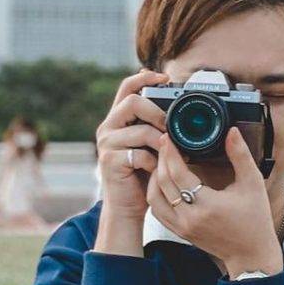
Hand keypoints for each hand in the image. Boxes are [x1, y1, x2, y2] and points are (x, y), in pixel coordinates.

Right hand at [95, 70, 169, 254]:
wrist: (127, 207)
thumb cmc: (141, 176)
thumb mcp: (149, 145)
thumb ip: (154, 126)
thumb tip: (176, 107)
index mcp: (117, 120)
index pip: (127, 87)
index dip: (145, 77)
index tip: (165, 77)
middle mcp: (108, 128)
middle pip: (132, 102)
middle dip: (157, 111)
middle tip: (171, 125)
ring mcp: (107, 145)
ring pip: (140, 130)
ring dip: (161, 141)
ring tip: (170, 152)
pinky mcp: (110, 162)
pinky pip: (140, 154)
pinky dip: (155, 162)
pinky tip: (158, 170)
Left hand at [147, 128, 283, 277]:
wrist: (250, 254)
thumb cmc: (255, 220)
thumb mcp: (252, 184)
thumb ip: (241, 155)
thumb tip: (231, 131)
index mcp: (207, 206)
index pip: (178, 174)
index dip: (170, 153)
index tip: (168, 137)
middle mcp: (190, 218)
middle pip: (162, 183)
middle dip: (161, 160)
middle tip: (164, 143)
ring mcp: (182, 227)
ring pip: (154, 198)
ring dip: (154, 178)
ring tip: (162, 161)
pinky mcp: (180, 232)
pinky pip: (158, 211)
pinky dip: (156, 194)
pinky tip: (163, 182)